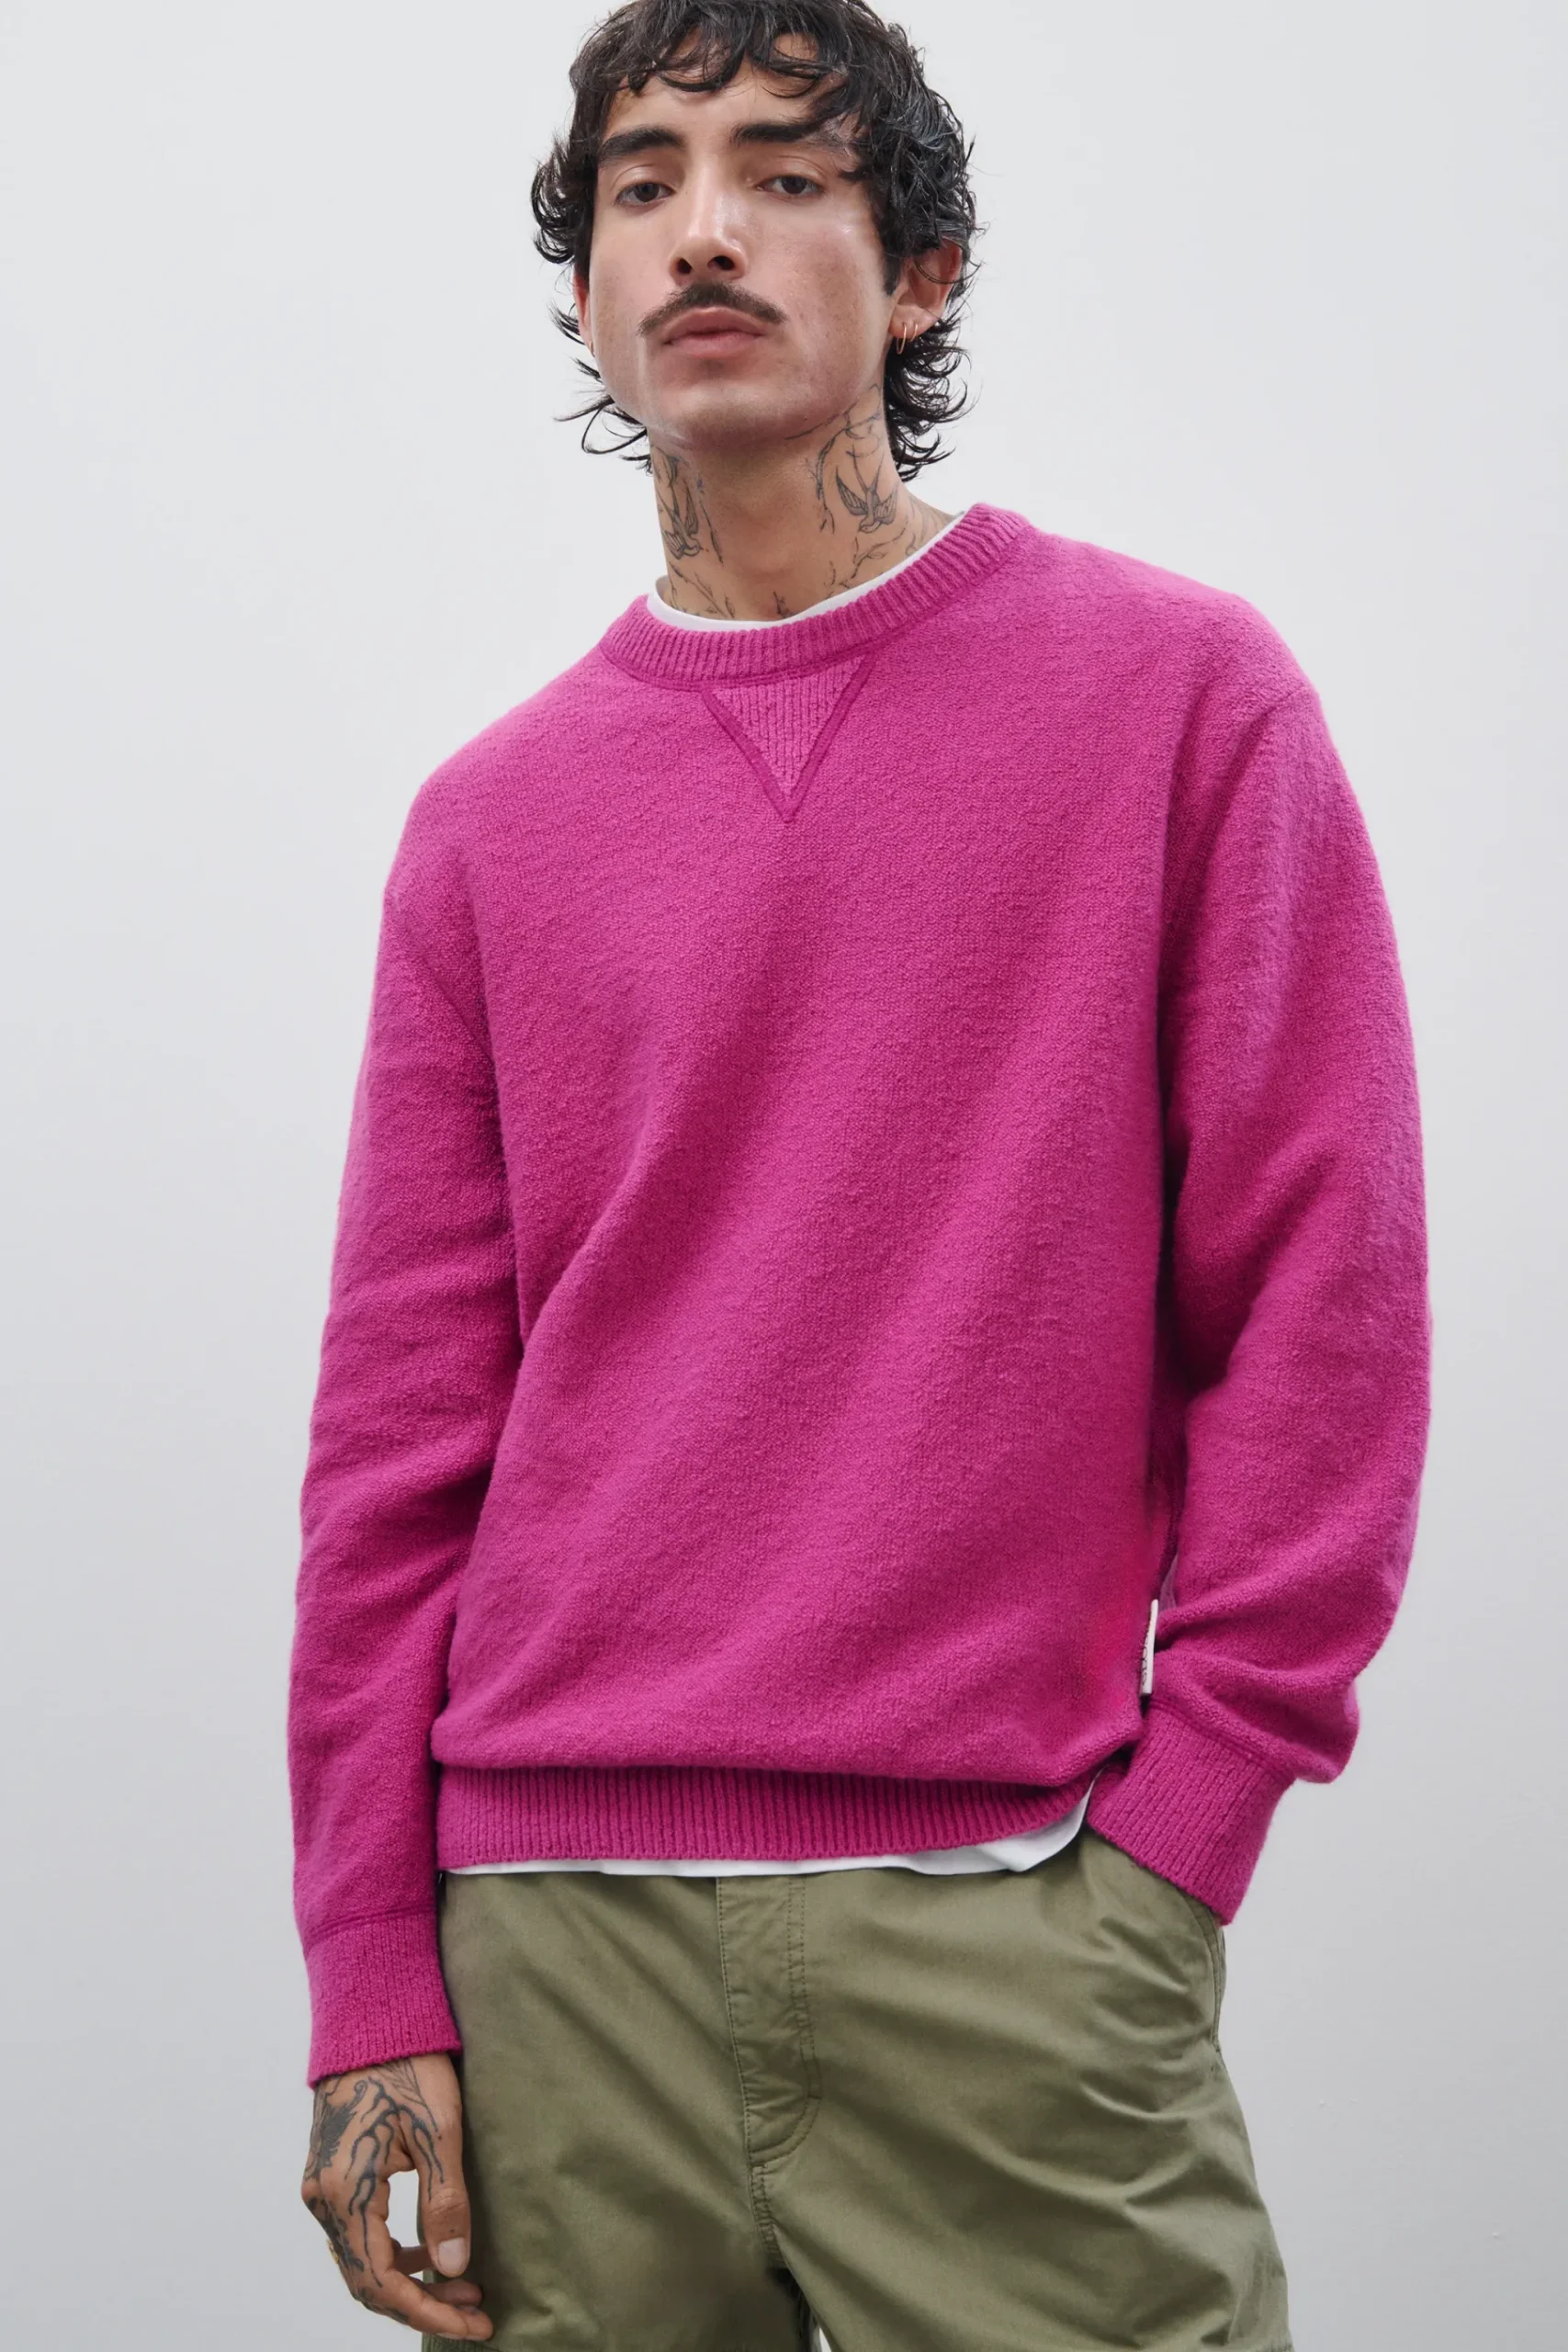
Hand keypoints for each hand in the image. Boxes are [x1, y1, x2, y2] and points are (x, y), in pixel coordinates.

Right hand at [301, 2052, 492, 2337]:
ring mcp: (320, 2190)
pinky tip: (429, 2250)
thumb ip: (445, 2202)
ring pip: (360, 2262)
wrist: (368, 2020)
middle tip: (475, 2310)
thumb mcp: (438, 2131)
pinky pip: (356, 2236)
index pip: (382, 2282)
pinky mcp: (329, 2178)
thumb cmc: (406, 2065)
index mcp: (345, 2193)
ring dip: (409, 2281)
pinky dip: (392, 2253)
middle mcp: (322, 2200)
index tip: (473, 2321)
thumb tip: (453, 2268)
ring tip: (463, 2285)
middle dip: (423, 2303)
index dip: (428, 2311)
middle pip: (366, 2282)